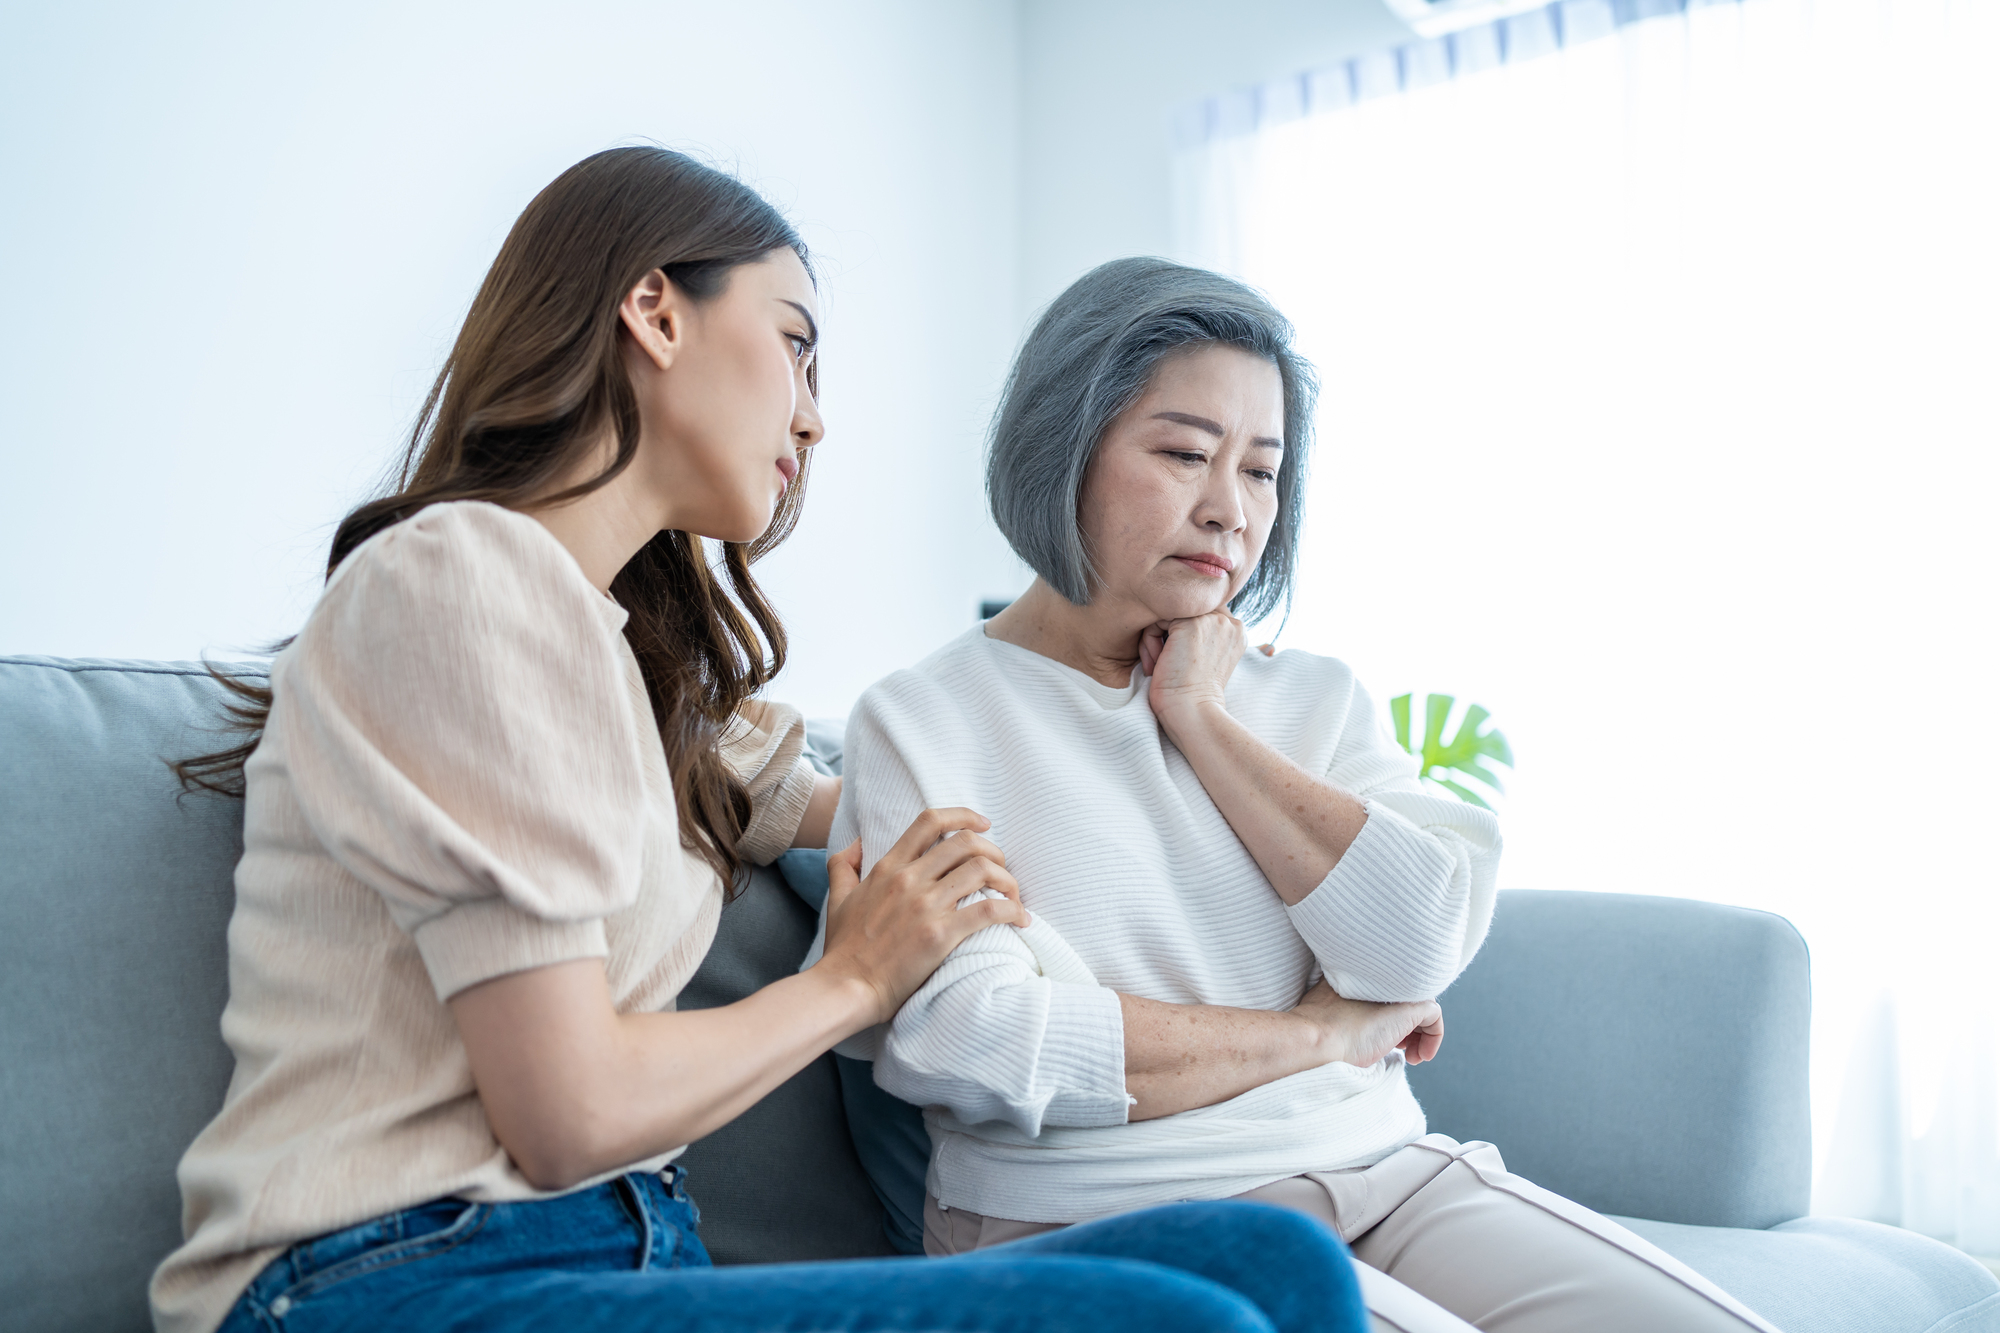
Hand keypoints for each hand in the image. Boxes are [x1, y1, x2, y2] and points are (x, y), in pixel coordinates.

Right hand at [814, 809, 1027, 1025]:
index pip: (930, 822)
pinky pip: (989, 910)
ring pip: (982, 870)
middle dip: (993, 850)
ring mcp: (926, 906)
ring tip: (1014, 895)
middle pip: (965, 842)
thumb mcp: (836, 898)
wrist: (845, 987)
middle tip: (1002, 868)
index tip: (983, 823)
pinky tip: (1020, 919)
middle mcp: (909, 879)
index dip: (964, 815)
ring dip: (1007, 880)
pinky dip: (1012, 910)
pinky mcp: (940, 934)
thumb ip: (843, 866)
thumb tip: (856, 844)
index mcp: (888, 867)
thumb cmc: (843, 949)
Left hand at [1140, 610, 1248, 732]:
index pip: (1199, 616)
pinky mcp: (1190, 624)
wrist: (1191, 712)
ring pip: (1169, 615)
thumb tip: (1177, 623)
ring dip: (1156, 640)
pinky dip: (1149, 642)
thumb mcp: (1206, 660)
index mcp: (1236, 631)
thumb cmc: (1192, 694)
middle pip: (1184, 612)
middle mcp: (1230, 622)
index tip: (1177, 663)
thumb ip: (1203, 636)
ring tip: (1158, 665)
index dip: (1181, 637)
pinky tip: (1156, 664)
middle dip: (1168, 636)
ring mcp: (1212, 620)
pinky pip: (1157, 621)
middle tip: (1163, 663)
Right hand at [1293, 978, 1443, 1066]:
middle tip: (1400, 1049)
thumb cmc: (1318, 1033)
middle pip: (1408, 999)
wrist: (1316, 1039)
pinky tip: (1419, 1056)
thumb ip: (1341, 1005)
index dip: (1392, 1016)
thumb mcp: (1327, 1009)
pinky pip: (1434, 1015)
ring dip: (1420, 1035)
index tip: (1388, 1040)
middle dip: (1409, 1028)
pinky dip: (1433, 1037)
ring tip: (1410, 1055)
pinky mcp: (1411, 1007)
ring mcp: (1397, 990)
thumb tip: (1346, 1021)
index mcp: (1361, 976)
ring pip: (1422, 1006)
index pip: (1390, 992)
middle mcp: (1382, 977)